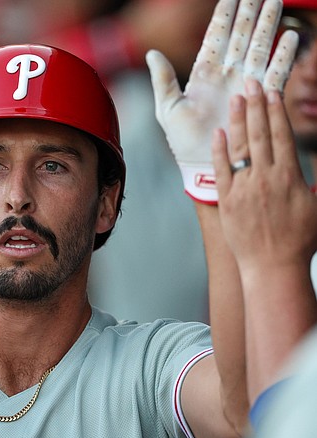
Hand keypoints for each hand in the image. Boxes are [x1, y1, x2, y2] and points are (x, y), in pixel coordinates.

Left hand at [147, 0, 296, 203]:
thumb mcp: (167, 109)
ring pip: (259, 47)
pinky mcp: (259, 99)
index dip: (224, 15)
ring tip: (276, 2)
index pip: (215, 37)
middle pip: (241, 36)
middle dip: (250, 13)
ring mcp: (245, 85)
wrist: (202, 165)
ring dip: (268, 26)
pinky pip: (275, 73)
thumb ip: (162, 80)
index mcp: (204, 74)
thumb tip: (152, 53)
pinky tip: (292, 37)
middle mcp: (227, 75)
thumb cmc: (182, 141)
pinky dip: (284, 56)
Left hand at [213, 81, 316, 270]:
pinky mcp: (227, 201)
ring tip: (236, 100)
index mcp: (290, 177)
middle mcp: (266, 179)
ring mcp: (244, 189)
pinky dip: (220, 151)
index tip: (272, 92)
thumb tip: (312, 158)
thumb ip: (314, 179)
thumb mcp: (316, 204)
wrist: (273, 267)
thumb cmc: (300, 240)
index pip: (282, 136)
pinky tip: (218, 133)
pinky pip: (221, 171)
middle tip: (251, 83)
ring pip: (240, 148)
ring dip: (239, 122)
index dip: (276, 112)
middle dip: (256, 107)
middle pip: (260, 135)